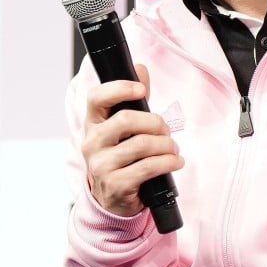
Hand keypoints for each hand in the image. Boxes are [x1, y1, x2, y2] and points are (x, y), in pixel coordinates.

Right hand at [82, 64, 184, 216]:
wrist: (112, 197)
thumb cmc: (120, 155)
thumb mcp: (122, 127)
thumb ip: (132, 99)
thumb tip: (140, 69)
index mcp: (92, 123)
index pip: (97, 98)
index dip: (119, 89)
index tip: (142, 90)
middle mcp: (92, 142)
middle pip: (126, 120)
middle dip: (155, 122)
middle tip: (166, 130)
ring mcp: (101, 165)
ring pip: (141, 145)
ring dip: (166, 145)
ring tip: (173, 149)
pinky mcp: (115, 185)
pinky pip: (148, 168)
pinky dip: (168, 163)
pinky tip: (175, 162)